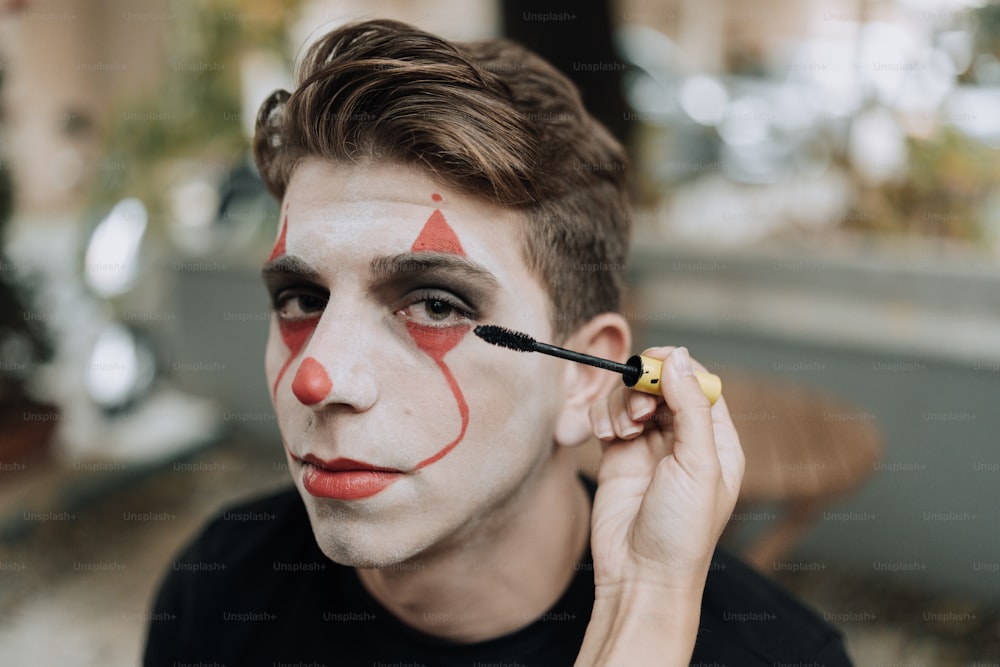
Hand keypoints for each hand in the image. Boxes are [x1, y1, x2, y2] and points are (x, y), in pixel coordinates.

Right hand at [587, 346, 744, 596]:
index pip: (700, 384)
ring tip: (623, 432)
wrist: (639, 576)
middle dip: (645, 387)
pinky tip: (607, 437)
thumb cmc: (680, 532)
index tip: (654, 362)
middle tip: (638, 409)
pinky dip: (603, 417)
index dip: (677, 367)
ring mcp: (648, 447)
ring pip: (631, 397)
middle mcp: (683, 440)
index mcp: (716, 441)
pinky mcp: (617, 456)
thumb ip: (691, 408)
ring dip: (621, 404)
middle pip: (662, 385)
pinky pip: (607, 417)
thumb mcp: (698, 465)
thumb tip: (680, 357)